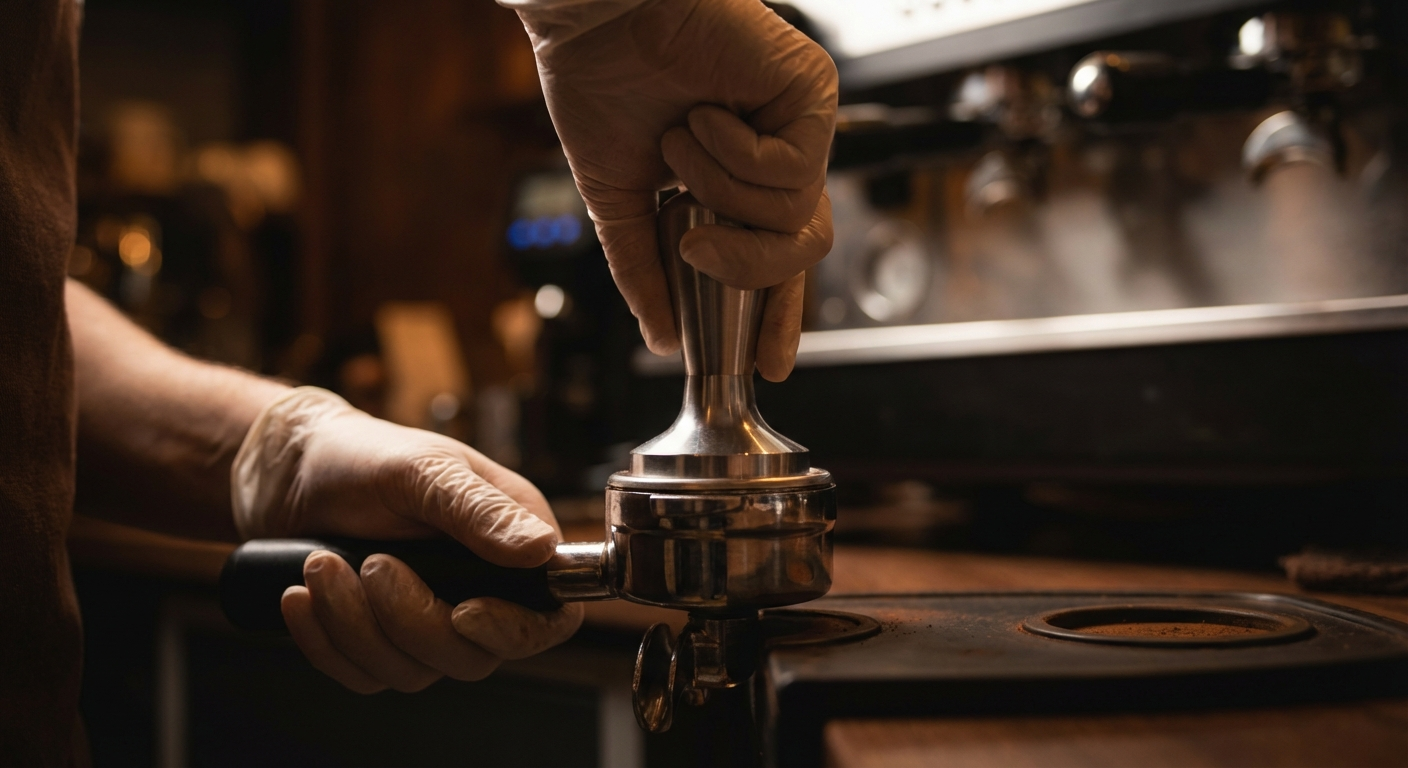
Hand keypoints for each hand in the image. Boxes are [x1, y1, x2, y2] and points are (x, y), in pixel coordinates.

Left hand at [232, 388, 582, 692]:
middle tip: (369, 563)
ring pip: (413, 671)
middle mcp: (480, 588)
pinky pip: (364, 674)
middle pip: (474, 656)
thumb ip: (481, 511)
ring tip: (320, 565)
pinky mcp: (380, 640)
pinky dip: (326, 641)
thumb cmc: (362, 455)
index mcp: (510, 543)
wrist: (289, 471)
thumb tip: (543, 550)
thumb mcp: (422, 470)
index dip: (514, 630)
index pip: (549, 617)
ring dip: (356, 625)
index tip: (463, 612)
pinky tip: (301, 596)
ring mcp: (429, 620)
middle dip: (410, 620)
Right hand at [517, 0, 836, 380]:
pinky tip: (704, 116)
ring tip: (680, 140)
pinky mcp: (812, 93)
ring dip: (717, 190)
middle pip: (799, 250)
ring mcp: (799, 125)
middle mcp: (777, 155)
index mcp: (736, 182)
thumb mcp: (619, 200)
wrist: (594, 18)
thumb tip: (662, 339)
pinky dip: (734, 155)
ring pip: (789, 217)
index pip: (774, 261)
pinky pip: (791, 171)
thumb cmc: (603, 84)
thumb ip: (644, 269)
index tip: (766, 364)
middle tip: (697, 253)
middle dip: (747, 269)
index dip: (775, 315)